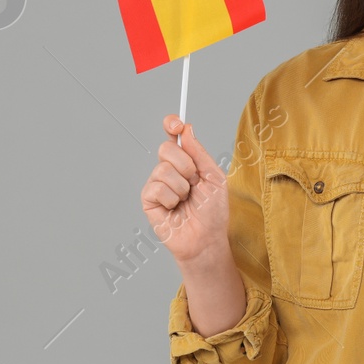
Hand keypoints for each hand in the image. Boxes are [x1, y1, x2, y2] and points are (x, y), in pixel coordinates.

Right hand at [142, 115, 231, 265]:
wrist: (207, 239)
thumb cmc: (213, 212)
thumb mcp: (214, 177)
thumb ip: (199, 152)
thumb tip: (187, 129)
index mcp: (185, 161)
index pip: (173, 136)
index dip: (171, 125)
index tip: (176, 124)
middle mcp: (169, 170)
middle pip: (166, 149)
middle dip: (186, 166)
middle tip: (194, 183)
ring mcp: (157, 184)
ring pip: (163, 169)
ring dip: (181, 187)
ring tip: (186, 201)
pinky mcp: (149, 200)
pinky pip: (156, 187)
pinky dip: (171, 198)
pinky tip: (174, 209)